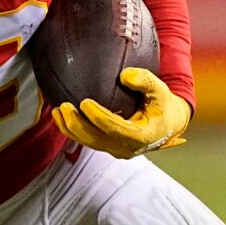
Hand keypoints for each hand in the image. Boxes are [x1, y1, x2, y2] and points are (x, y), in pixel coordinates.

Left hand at [52, 68, 190, 158]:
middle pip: (96, 139)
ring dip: (70, 129)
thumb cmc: (164, 106)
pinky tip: (61, 117)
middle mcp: (127, 148)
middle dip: (76, 124)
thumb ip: (146, 81)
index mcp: (141, 136)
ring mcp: (116, 150)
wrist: (168, 124)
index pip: (115, 129)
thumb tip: (125, 75)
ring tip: (57, 111)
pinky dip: (73, 131)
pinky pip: (87, 141)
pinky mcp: (108, 147)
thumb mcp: (161, 91)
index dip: (98, 117)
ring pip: (88, 143)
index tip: (84, 102)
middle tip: (63, 106)